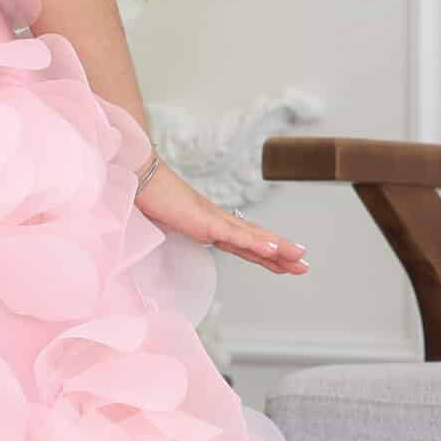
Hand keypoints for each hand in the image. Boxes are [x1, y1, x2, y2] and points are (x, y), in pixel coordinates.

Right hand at [135, 160, 307, 276]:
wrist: (137, 177)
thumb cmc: (146, 197)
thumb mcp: (163, 221)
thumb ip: (173, 228)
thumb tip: (170, 235)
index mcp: (207, 223)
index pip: (241, 240)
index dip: (262, 249)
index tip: (280, 259)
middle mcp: (216, 220)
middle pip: (255, 240)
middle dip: (280, 252)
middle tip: (303, 263)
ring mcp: (214, 221)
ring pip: (254, 238)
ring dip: (279, 249)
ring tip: (300, 259)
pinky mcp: (207, 223)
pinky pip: (237, 237)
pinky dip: (258, 244)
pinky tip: (276, 250)